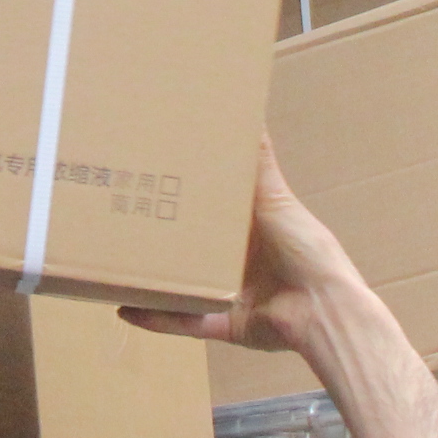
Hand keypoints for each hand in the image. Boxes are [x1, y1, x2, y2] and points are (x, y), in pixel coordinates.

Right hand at [117, 137, 363, 355]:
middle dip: (159, 237)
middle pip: (190, 247)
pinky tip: (125, 308)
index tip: (150, 175)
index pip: (210, 211)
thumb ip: (260, 163)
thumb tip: (252, 112)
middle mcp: (236, 262)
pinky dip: (155, 318)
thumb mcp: (278, 200)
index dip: (182, 196)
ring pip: (179, 286)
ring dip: (149, 280)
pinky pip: (181, 323)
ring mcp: (226, 295)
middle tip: (120, 216)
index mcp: (250, 230)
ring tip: (114, 265)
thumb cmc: (306, 250)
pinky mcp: (221, 325)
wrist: (323, 310)